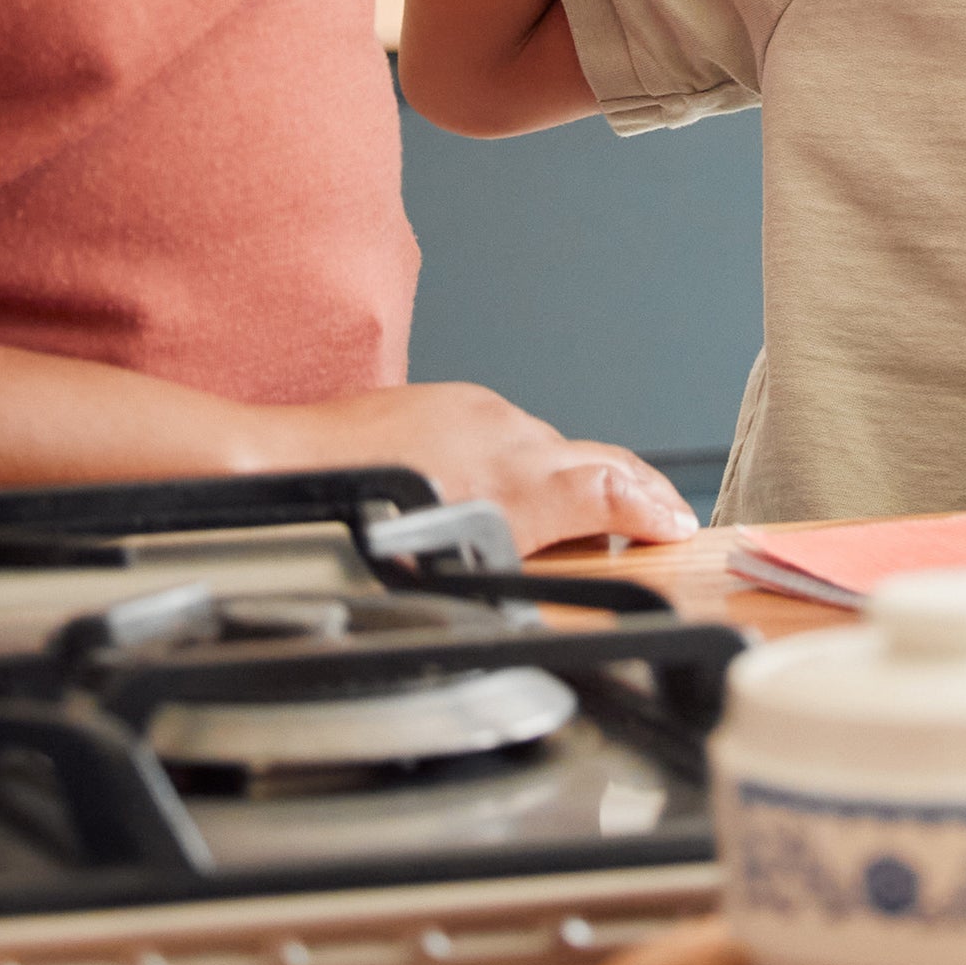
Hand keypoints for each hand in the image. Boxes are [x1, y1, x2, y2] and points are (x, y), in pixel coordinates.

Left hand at [275, 381, 699, 551]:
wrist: (290, 466)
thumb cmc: (359, 525)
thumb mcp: (455, 563)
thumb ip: (521, 553)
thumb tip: (554, 564)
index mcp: (512, 485)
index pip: (607, 487)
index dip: (650, 507)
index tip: (675, 524)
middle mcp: (503, 438)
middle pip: (591, 458)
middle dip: (634, 486)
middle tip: (662, 512)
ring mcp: (476, 412)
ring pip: (546, 443)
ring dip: (576, 473)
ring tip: (594, 507)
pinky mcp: (448, 400)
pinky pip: (505, 428)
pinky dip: (527, 456)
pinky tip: (514, 480)